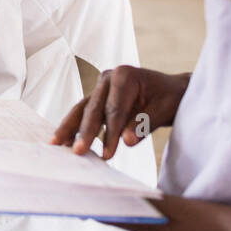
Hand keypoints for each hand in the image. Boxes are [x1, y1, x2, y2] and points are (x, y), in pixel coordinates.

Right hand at [51, 65, 190, 159]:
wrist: (173, 91)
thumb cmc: (171, 98)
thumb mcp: (165, 110)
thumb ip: (144, 125)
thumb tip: (126, 141)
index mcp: (124, 75)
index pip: (114, 109)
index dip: (110, 133)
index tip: (108, 155)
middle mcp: (108, 78)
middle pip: (93, 108)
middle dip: (84, 132)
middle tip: (78, 152)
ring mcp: (100, 87)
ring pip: (82, 109)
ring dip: (69, 128)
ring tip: (56, 144)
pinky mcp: (97, 98)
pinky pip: (84, 113)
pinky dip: (75, 128)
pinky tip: (65, 141)